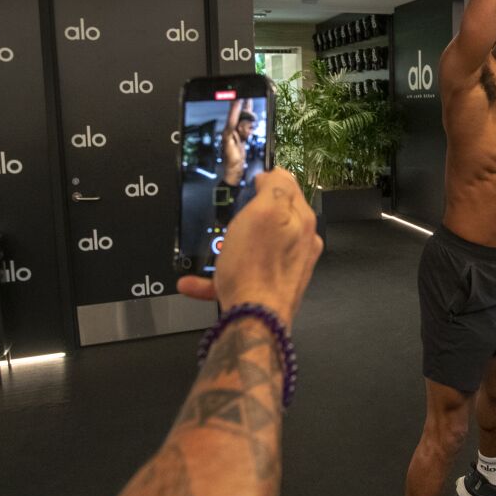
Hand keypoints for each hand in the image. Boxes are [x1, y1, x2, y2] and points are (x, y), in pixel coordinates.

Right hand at [177, 167, 322, 330]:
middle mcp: (300, 246)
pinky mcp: (268, 291)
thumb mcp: (265, 211)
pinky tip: (192, 283)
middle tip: (229, 214)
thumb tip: (277, 174)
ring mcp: (285, 269)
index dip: (268, 178)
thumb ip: (276, 187)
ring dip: (229, 247)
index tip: (248, 181)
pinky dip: (216, 277)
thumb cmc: (256, 265)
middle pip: (273, 218)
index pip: (290, 187)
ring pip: (255, 248)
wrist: (253, 321)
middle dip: (250, 214)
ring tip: (211, 249)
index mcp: (303, 222)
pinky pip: (240, 276)